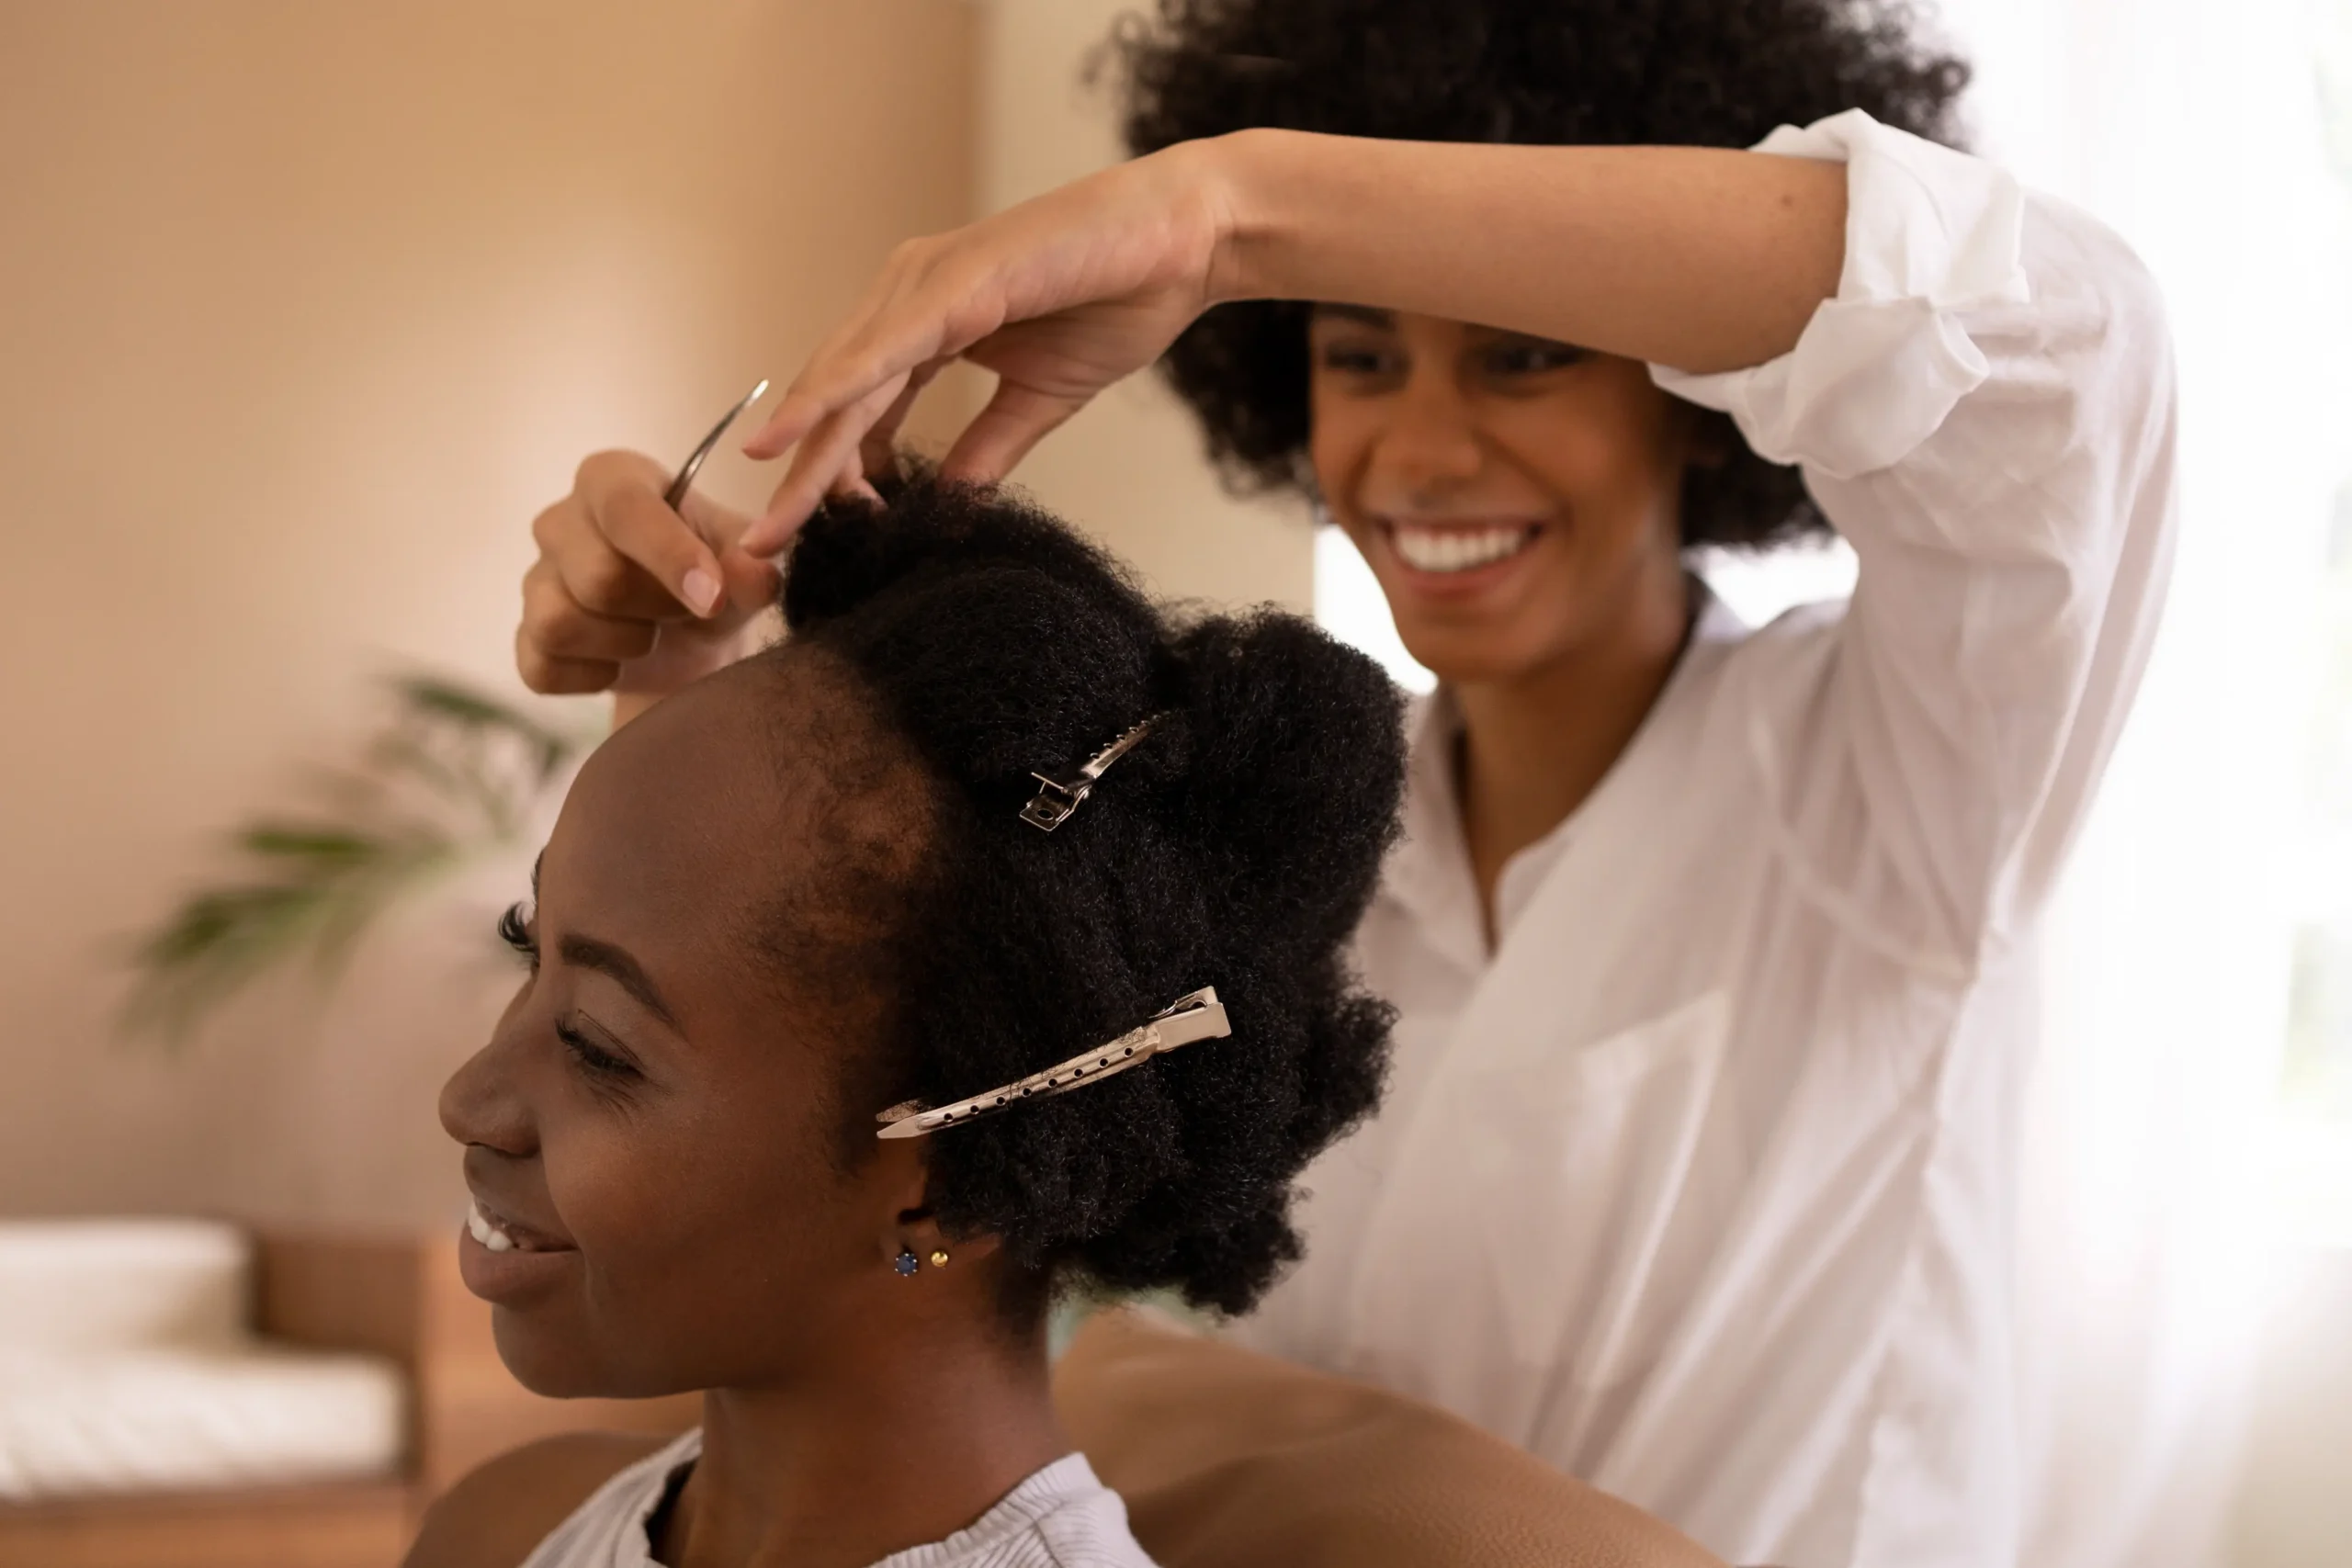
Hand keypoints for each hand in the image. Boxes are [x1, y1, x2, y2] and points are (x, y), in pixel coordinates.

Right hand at [515, 451, 776, 704]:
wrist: (691, 640)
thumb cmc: (713, 577)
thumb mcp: (744, 564)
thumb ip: (753, 564)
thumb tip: (756, 576)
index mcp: (612, 478)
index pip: (625, 507)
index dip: (669, 556)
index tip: (711, 598)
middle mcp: (561, 519)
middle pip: (598, 577)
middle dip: (657, 607)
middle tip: (684, 608)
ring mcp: (536, 579)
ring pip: (562, 623)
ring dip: (627, 644)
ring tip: (653, 631)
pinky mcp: (526, 637)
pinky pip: (542, 668)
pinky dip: (594, 677)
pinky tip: (619, 663)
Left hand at [738, 138, 1239, 552]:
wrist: (1185, 243)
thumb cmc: (1120, 301)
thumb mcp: (1040, 399)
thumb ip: (988, 447)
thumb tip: (946, 504)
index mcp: (928, 321)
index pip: (862, 408)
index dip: (833, 473)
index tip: (811, 536)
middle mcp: (911, 295)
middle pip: (838, 400)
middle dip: (800, 477)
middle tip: (762, 546)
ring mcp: (925, 282)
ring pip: (847, 382)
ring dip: (803, 452)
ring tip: (769, 520)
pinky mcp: (953, 279)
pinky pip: (880, 351)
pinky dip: (830, 394)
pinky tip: (789, 436)